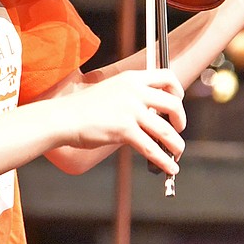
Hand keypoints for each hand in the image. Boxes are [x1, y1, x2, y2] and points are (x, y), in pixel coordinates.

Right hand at [62, 67, 185, 175]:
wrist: (63, 118)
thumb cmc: (83, 108)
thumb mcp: (111, 91)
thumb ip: (131, 97)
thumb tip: (151, 115)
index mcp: (131, 78)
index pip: (167, 76)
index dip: (178, 91)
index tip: (177, 103)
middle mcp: (134, 91)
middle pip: (173, 104)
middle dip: (181, 120)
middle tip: (178, 130)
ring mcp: (130, 110)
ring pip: (166, 130)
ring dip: (176, 144)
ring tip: (177, 152)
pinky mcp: (124, 130)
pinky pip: (152, 148)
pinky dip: (164, 160)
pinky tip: (169, 167)